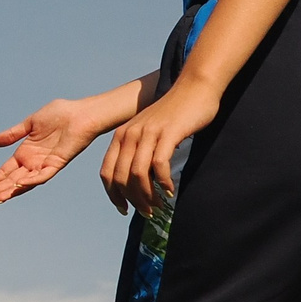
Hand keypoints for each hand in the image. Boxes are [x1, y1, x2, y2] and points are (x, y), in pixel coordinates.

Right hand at [0, 99, 108, 203]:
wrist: (81, 113)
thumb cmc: (60, 114)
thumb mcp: (30, 123)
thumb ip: (11, 135)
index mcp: (25, 153)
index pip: (4, 171)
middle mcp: (33, 162)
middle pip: (10, 180)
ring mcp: (44, 165)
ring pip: (23, 182)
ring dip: (10, 190)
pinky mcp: (57, 163)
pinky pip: (43, 176)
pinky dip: (31, 181)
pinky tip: (18, 184)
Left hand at [99, 78, 222, 215]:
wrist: (194, 89)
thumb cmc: (173, 115)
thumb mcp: (147, 132)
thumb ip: (139, 152)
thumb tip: (138, 184)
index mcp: (121, 136)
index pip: (107, 172)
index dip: (113, 195)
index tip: (124, 210)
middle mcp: (130, 134)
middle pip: (121, 177)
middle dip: (133, 200)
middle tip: (147, 212)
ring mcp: (148, 133)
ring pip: (138, 174)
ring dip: (147, 195)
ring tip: (158, 205)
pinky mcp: (167, 133)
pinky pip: (159, 165)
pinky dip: (164, 182)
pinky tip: (170, 190)